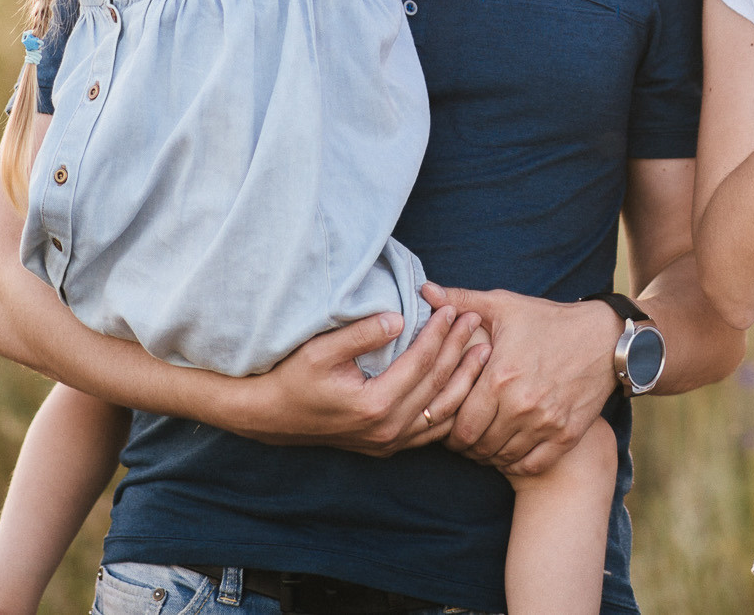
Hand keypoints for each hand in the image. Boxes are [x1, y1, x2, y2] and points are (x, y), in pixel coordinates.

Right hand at [229, 305, 490, 454]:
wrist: (272, 417)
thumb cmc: (293, 378)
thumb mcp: (321, 350)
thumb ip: (362, 334)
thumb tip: (399, 318)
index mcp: (374, 405)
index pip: (421, 362)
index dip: (439, 333)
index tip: (452, 307)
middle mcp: (387, 429)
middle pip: (437, 384)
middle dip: (459, 350)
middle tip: (476, 321)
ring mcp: (389, 442)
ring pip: (442, 412)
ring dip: (464, 380)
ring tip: (482, 351)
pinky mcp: (388, 446)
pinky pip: (431, 430)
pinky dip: (451, 407)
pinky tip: (463, 387)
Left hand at [422, 283, 618, 476]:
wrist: (606, 339)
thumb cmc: (549, 321)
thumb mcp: (505, 305)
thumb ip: (462, 300)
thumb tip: (425, 290)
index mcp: (500, 376)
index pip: (460, 425)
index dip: (448, 430)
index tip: (447, 423)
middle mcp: (521, 405)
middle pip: (478, 446)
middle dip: (465, 445)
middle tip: (462, 436)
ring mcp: (546, 423)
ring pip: (502, 457)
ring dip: (489, 454)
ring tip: (484, 441)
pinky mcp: (566, 435)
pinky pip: (531, 465)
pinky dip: (516, 462)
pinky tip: (510, 449)